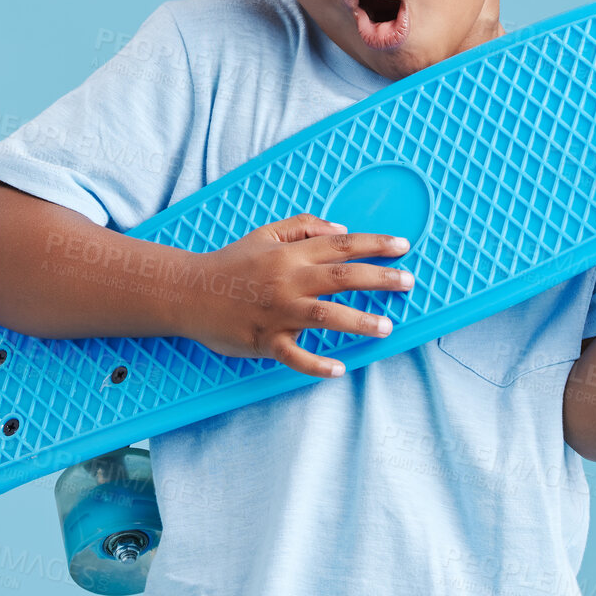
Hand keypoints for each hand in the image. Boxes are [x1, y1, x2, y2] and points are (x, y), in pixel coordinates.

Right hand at [192, 212, 413, 377]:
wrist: (188, 292)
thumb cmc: (231, 263)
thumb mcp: (265, 233)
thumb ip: (304, 226)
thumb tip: (342, 228)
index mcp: (291, 254)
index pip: (341, 245)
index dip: (374, 244)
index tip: (403, 246)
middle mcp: (289, 281)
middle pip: (342, 277)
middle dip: (379, 278)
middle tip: (408, 281)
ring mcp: (278, 312)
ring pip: (326, 315)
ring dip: (359, 321)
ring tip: (386, 327)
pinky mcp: (265, 340)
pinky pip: (294, 356)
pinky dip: (316, 364)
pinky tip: (339, 369)